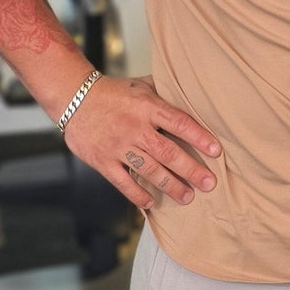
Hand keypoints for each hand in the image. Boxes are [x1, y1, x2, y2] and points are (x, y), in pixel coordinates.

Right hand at [64, 74, 220, 212]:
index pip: (178, 122)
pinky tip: (151, 203)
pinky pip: (122, 182)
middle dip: (190, 170)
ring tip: (187, 197)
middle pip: (167, 152)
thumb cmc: (112, 92)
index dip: (199, 137)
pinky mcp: (102, 160)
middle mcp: (134, 127)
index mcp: (146, 107)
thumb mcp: (141, 85)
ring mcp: (117, 146)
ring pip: (148, 170)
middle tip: (209, 184)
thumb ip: (165, 92)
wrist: (73, 97)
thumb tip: (193, 94)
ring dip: (170, 185)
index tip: (216, 151)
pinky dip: (137, 194)